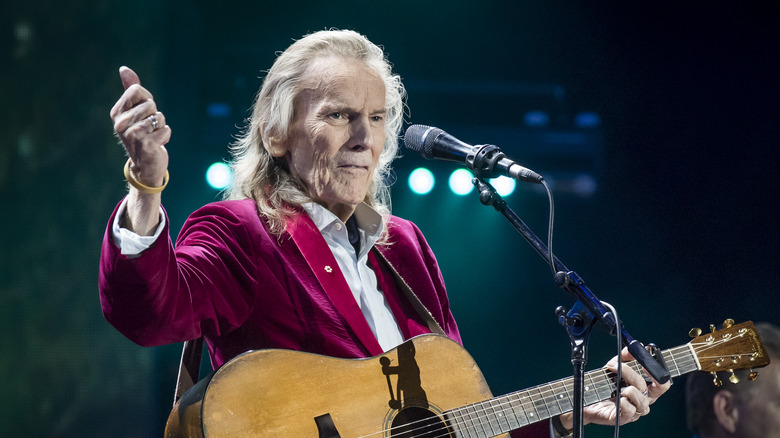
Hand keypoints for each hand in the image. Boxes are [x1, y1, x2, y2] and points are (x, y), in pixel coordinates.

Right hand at [110, 66, 170, 187]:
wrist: (145, 165)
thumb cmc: (142, 133)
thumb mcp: (136, 110)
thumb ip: (131, 89)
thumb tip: (124, 69)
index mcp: (116, 112)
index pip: (137, 90)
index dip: (147, 100)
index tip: (144, 113)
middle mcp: (120, 123)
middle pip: (150, 104)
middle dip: (155, 115)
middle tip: (149, 128)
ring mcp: (132, 135)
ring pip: (159, 117)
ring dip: (161, 126)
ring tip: (152, 136)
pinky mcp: (146, 145)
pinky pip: (166, 129)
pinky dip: (166, 136)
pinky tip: (157, 144)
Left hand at [559, 348, 671, 428]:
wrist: (586, 399)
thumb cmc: (605, 384)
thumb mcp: (614, 366)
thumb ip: (624, 356)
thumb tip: (632, 348)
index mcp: (645, 389)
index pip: (662, 384)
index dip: (659, 375)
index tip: (645, 365)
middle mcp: (643, 401)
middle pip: (653, 391)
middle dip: (635, 376)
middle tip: (620, 367)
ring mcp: (634, 411)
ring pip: (641, 401)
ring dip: (628, 389)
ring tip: (616, 387)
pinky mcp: (623, 418)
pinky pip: (630, 411)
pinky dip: (624, 403)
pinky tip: (618, 398)